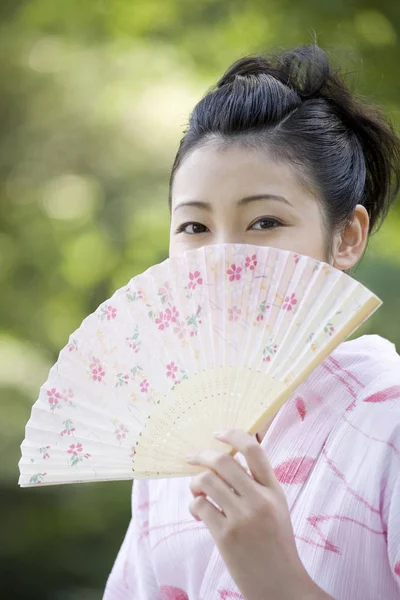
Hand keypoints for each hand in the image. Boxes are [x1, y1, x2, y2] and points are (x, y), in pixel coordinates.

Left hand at [186, 429, 330, 599]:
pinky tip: (198, 511)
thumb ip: (258, 483)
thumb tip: (227, 458)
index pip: (254, 450)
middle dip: (202, 455)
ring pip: (206, 481)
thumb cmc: (276, 544)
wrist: (282, 585)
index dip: (233, 435)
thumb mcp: (277, 507)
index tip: (218, 433)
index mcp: (274, 490)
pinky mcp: (226, 536)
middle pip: (223, 461)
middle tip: (192, 457)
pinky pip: (200, 507)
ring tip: (197, 491)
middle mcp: (260, 500)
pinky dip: (194, 505)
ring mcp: (242, 518)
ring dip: (195, 483)